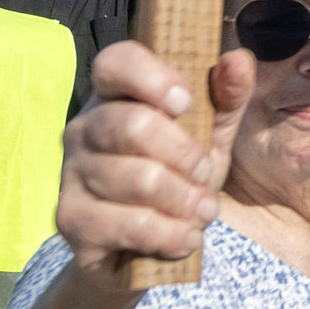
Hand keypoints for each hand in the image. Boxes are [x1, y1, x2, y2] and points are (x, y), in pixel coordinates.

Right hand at [55, 37, 239, 278]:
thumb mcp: (210, 135)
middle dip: (185, 154)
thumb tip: (238, 60)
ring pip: (138, 179)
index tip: (186, 102)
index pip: (116, 63)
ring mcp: (71, 173)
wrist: (142, 248)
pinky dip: (170, 234)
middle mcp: (84, 127)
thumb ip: (227, 98)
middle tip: (204, 174)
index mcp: (115, 95)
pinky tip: (185, 237)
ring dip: (185, 200)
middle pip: (132, 125)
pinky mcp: (71, 219)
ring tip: (203, 211)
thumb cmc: (176, 176)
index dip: (151, 77)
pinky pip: (130, 224)